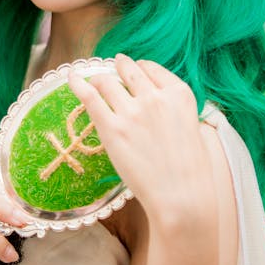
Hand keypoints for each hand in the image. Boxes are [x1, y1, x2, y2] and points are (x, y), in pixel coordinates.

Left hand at [68, 54, 214, 223]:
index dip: (140, 67)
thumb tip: (158, 103)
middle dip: (120, 66)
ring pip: (107, 82)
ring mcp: (132, 111)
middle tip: (114, 66)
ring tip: (95, 82)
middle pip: (129, 70)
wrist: (182, 197)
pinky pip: (90, 97)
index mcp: (179, 94)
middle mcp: (154, 97)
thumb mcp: (193, 127)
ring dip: (100, 79)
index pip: (152, 69)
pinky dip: (78, 84)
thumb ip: (174, 109)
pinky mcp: (112, 128)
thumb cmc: (191, 171)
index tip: (134, 68)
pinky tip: (71, 77)